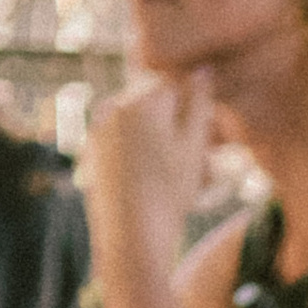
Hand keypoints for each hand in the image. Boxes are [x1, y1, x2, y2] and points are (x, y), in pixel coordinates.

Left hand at [80, 73, 214, 307]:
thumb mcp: (192, 148)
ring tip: (191, 184)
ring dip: (167, 146)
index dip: (197, 108)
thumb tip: (203, 70)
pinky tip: (161, 189)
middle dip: (182, 128)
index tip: (213, 137)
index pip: (174, 83)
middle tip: (207, 166)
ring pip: (142, 126)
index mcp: (141, 100)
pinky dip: (146, 159)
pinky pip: (125, 145)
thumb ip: (199, 105)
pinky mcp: (94, 153)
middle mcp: (114, 106)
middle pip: (156, 105)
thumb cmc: (168, 193)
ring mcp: (100, 130)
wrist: (131, 237)